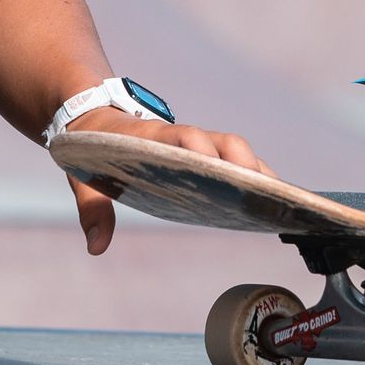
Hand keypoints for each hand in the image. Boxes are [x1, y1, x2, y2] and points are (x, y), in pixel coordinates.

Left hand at [62, 108, 268, 255]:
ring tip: (280, 205)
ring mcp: (198, 146)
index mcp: (153, 138)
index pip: (185, 137)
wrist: (95, 117)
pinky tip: (272, 203)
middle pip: (225, 143)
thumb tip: (97, 247)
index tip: (216, 170)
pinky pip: (238, 162)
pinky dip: (258, 178)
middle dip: (246, 166)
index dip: (203, 151)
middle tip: (263, 198)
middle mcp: (183, 138)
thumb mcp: (83, 178)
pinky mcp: (205, 156)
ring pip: (237, 152)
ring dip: (260, 173)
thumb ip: (93, 209)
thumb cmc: (93, 149)